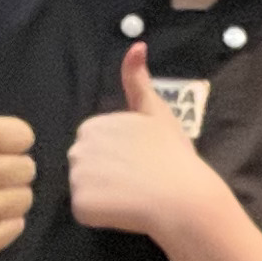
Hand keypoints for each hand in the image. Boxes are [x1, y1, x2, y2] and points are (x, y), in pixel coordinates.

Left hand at [66, 42, 223, 243]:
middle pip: (84, 165)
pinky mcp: (81, 204)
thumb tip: (136, 45)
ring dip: (103, 195)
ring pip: (84, 188)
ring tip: (132, 194)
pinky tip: (124, 210)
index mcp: (93, 125)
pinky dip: (101, 215)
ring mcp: (78, 177)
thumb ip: (138, 81)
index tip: (138, 160)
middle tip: (136, 178)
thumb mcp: (156, 112)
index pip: (93, 145)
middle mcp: (79, 147)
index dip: (116, 156)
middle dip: (105, 174)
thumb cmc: (173, 156)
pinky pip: (85, 212)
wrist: (183, 198)